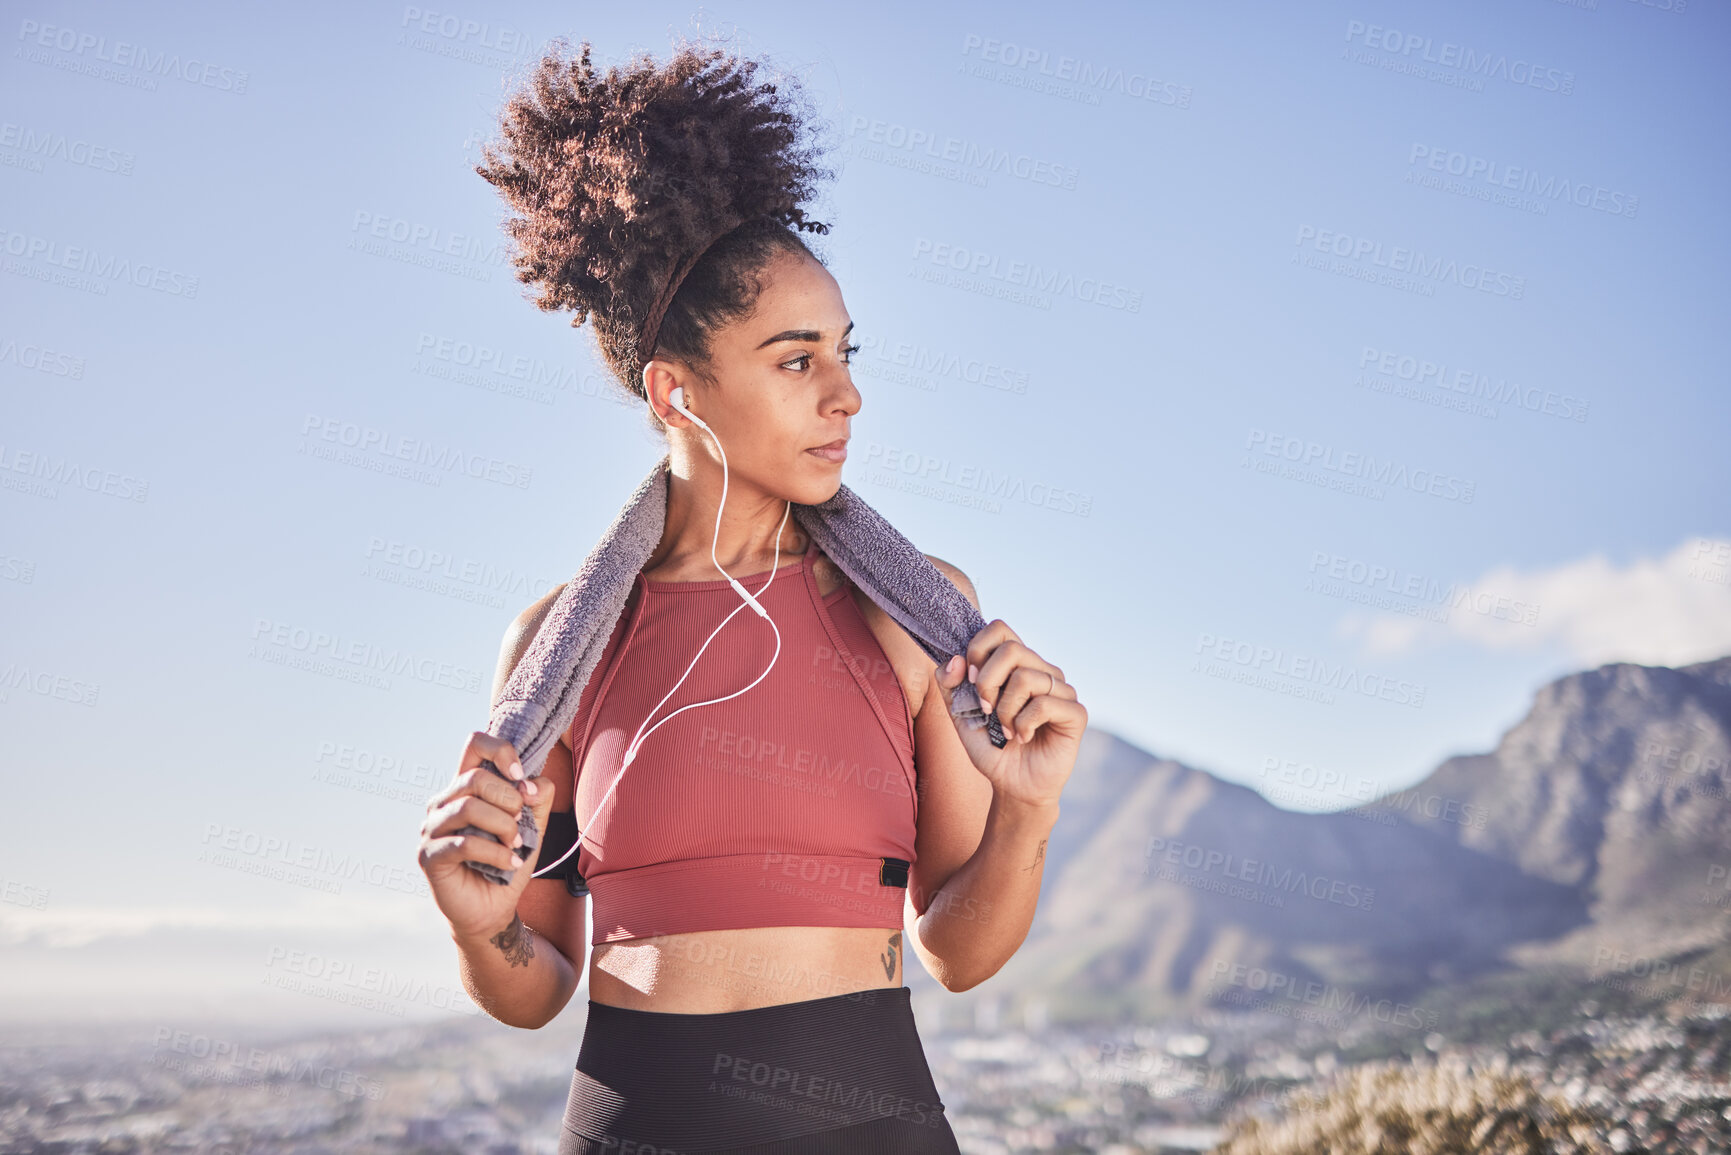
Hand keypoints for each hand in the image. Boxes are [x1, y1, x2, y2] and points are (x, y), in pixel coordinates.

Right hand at [417, 732, 558, 941]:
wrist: (492, 909)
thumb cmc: (507, 863)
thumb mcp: (532, 826)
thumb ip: (538, 798)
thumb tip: (534, 783)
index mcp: (465, 788)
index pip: (475, 744)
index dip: (502, 752)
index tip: (522, 779)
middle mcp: (443, 803)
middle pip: (475, 777)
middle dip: (509, 799)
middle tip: (520, 824)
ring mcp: (432, 828)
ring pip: (468, 807)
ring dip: (503, 827)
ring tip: (515, 846)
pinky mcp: (430, 856)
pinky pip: (464, 843)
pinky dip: (496, 853)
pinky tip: (509, 864)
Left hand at [933, 619, 1085, 808]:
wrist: (1013, 786)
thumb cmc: (991, 747)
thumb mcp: (961, 715)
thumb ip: (951, 686)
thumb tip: (956, 660)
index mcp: (1016, 664)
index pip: (999, 628)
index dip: (978, 648)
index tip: (969, 680)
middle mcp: (1041, 670)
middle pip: (1012, 649)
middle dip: (987, 681)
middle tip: (985, 709)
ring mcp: (1062, 690)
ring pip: (1026, 677)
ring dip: (1005, 710)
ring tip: (1004, 730)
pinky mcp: (1075, 712)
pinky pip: (1045, 703)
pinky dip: (1023, 724)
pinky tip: (1022, 737)